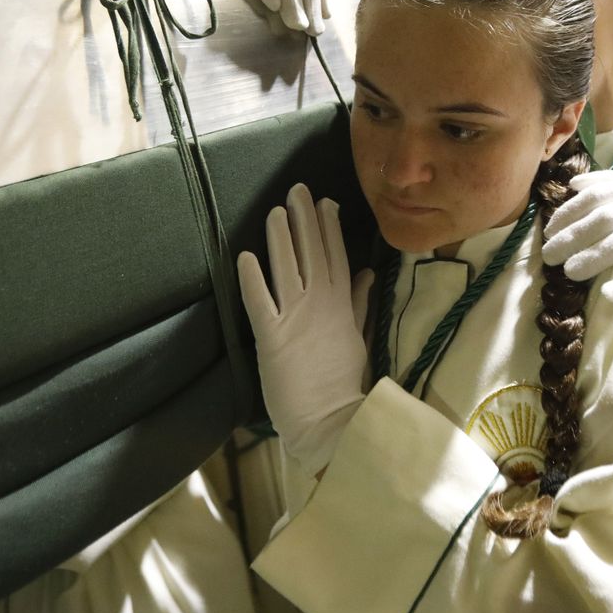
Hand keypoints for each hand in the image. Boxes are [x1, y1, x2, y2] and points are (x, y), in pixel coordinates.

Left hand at [237, 184, 370, 475]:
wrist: (332, 422)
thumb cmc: (343, 385)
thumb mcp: (358, 339)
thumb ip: (360, 304)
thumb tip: (368, 272)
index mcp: (342, 306)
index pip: (336, 257)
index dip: (328, 228)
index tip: (324, 202)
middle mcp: (321, 304)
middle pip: (312, 253)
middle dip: (304, 220)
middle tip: (297, 189)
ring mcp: (296, 318)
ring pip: (287, 267)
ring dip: (280, 237)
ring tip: (275, 211)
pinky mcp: (272, 336)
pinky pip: (259, 300)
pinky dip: (251, 278)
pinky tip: (245, 256)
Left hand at [541, 171, 612, 301]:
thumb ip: (612, 189)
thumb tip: (573, 184)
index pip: (598, 195)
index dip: (569, 212)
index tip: (548, 232)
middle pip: (607, 217)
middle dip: (573, 236)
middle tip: (549, 256)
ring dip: (594, 257)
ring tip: (570, 272)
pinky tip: (608, 293)